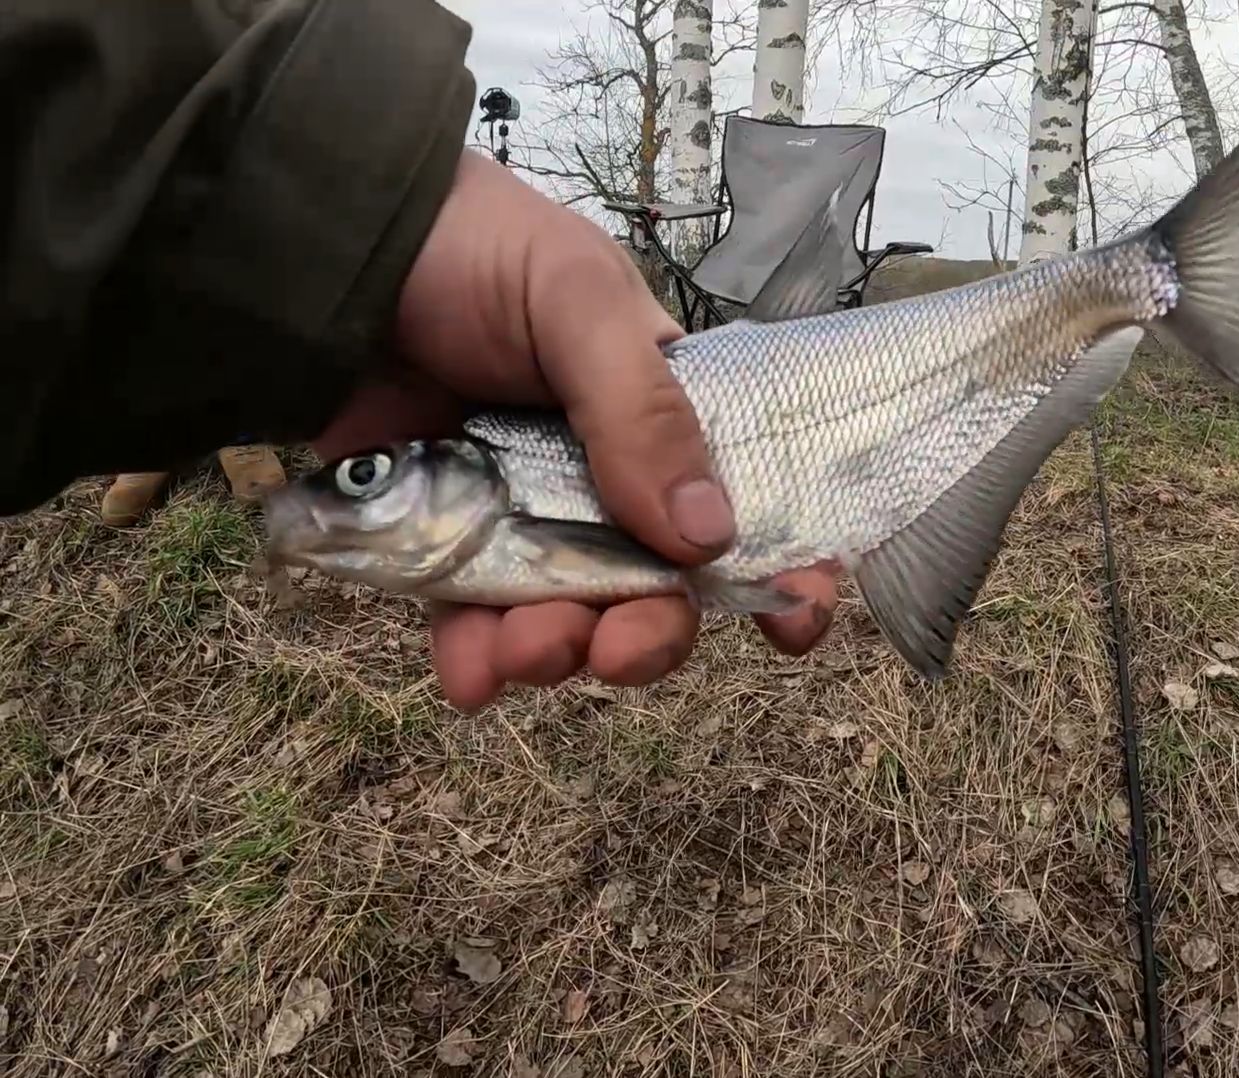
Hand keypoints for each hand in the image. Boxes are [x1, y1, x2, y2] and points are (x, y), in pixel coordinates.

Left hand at [313, 150, 839, 709]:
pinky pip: (474, 620)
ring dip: (559, 651)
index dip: (784, 568)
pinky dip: (477, 658)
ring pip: (570, 616)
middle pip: (661, 587)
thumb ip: (641, 410)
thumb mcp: (576, 302)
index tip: (794, 627)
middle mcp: (612, 479)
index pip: (753, 500)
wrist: (329, 248)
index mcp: (671, 415)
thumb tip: (709, 535)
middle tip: (621, 651)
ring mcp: (527, 515)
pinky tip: (470, 677)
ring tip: (523, 650)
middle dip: (651, 634)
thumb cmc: (474, 248)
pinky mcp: (445, 540)